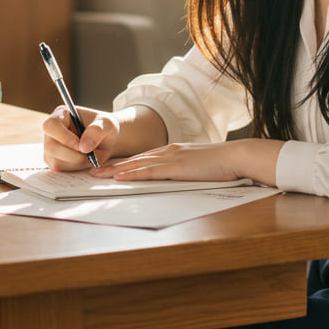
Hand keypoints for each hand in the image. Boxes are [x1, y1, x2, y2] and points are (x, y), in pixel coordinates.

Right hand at [42, 105, 121, 171]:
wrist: (107, 141)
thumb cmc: (104, 128)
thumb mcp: (107, 124)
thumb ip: (96, 132)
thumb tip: (83, 147)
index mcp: (61, 115)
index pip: (51, 126)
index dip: (64, 137)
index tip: (81, 145)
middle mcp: (52, 132)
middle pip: (51, 147)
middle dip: (73, 155)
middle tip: (90, 155)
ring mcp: (50, 148)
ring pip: (56, 161)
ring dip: (77, 163)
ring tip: (90, 155)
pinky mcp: (54, 161)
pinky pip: (61, 170)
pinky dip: (76, 168)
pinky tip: (85, 160)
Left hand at [91, 138, 280, 186]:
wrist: (236, 157)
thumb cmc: (222, 164)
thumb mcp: (198, 166)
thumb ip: (185, 170)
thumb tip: (177, 178)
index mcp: (173, 151)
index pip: (143, 157)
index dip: (124, 162)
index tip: (108, 167)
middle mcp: (168, 151)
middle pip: (134, 159)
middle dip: (112, 165)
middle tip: (92, 170)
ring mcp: (171, 158)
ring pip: (136, 164)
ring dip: (115, 170)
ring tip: (96, 175)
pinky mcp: (175, 167)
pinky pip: (148, 171)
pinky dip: (131, 174)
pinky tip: (119, 177)